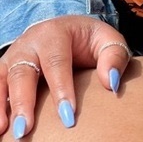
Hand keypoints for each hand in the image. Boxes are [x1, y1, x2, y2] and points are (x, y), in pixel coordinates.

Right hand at [0, 15, 130, 137]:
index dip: (61, 89)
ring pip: (3, 80)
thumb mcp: (106, 39)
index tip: (68, 116)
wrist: (65, 28)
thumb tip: (111, 83)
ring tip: (6, 132)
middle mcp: (29, 43)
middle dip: (23, 103)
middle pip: (23, 73)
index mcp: (56, 32)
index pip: (57, 62)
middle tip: (26, 130)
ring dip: (2, 106)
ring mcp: (13, 56)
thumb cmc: (87, 39)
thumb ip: (114, 56)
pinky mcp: (3, 69)